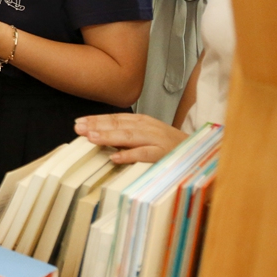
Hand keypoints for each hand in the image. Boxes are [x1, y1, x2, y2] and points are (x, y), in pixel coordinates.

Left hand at [74, 114, 188, 163]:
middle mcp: (147, 127)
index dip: (96, 119)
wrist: (197, 152)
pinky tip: (115, 157)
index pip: (115, 118)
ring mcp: (156, 139)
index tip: (79, 122)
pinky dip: (129, 155)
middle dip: (97, 126)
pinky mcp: (164, 154)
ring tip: (91, 138)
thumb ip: (124, 135)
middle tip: (79, 128)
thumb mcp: (145, 136)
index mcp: (141, 121)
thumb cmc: (168, 145)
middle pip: (119, 125)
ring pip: (129, 136)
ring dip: (109, 136)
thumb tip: (97, 136)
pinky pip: (145, 154)